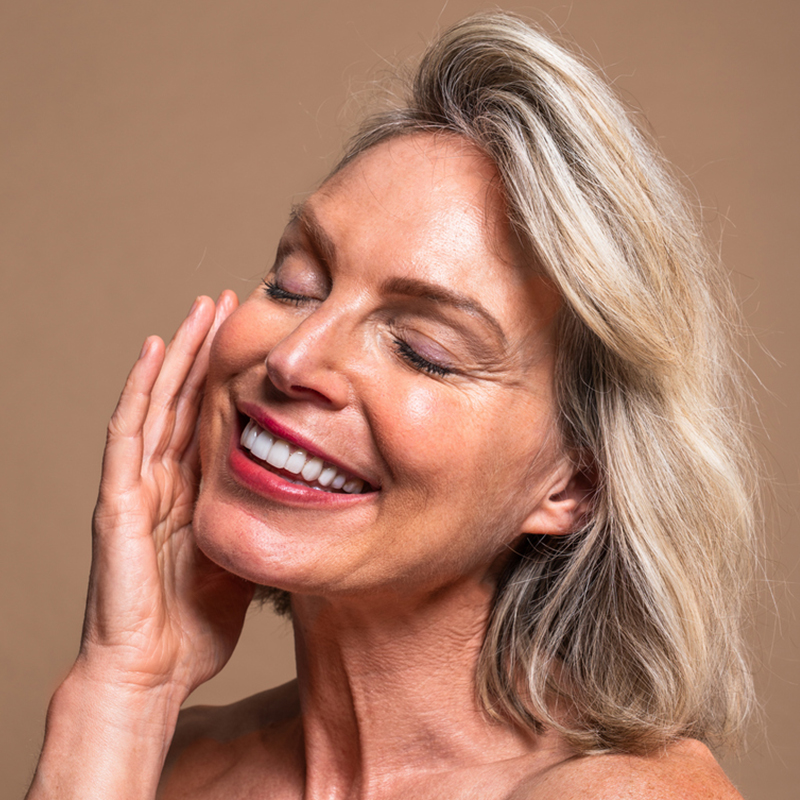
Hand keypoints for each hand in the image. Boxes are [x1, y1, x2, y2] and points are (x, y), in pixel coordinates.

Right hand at [79, 292, 253, 697]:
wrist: (152, 673)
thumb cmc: (196, 623)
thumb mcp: (243, 555)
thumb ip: (258, 520)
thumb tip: (303, 496)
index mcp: (194, 492)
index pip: (212, 418)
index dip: (231, 376)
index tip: (260, 337)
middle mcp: (163, 480)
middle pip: (186, 399)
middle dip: (209, 349)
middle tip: (234, 301)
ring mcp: (137, 486)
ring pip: (158, 403)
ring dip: (181, 354)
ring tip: (203, 308)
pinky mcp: (117, 501)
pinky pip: (127, 436)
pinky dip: (141, 392)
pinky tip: (156, 353)